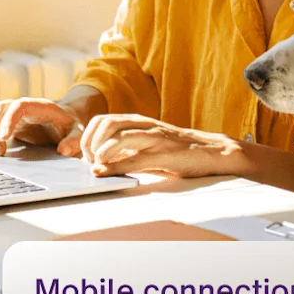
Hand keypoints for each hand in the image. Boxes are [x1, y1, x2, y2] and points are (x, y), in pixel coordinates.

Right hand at [0, 97, 83, 156]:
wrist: (64, 119)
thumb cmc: (69, 125)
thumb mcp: (77, 131)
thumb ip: (73, 140)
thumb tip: (63, 150)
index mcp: (38, 106)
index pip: (19, 106)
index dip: (8, 119)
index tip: (4, 136)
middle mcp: (20, 105)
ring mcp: (10, 112)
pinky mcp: (3, 120)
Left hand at [77, 114, 250, 178]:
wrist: (212, 151)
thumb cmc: (177, 151)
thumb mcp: (147, 147)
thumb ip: (125, 151)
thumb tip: (98, 164)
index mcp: (137, 122)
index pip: (101, 120)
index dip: (86, 137)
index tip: (82, 155)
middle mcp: (143, 125)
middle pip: (105, 123)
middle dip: (89, 143)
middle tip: (89, 161)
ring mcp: (154, 137)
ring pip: (117, 135)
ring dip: (100, 152)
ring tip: (97, 166)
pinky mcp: (164, 152)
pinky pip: (134, 158)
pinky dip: (115, 166)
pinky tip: (106, 173)